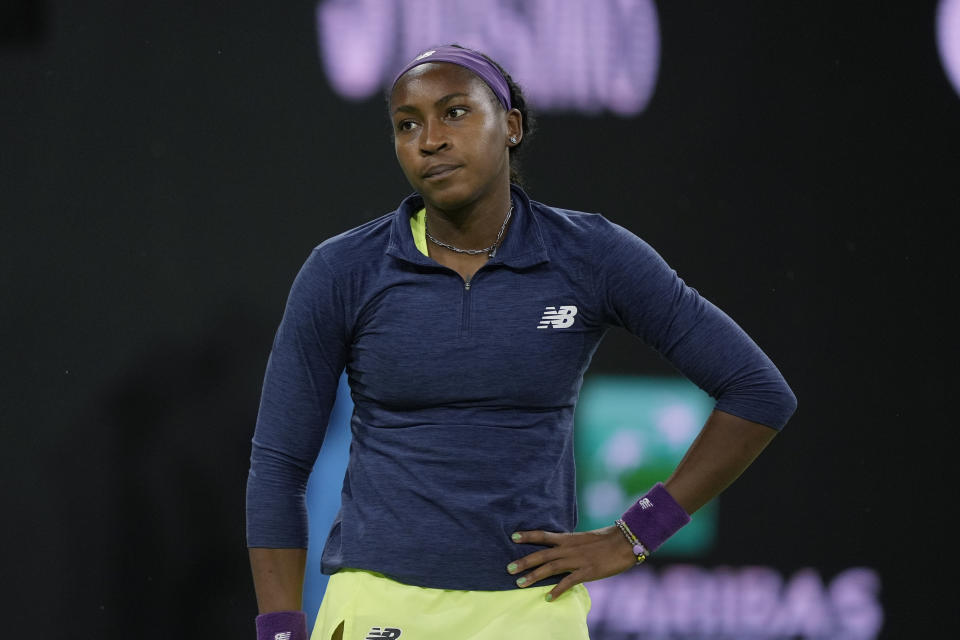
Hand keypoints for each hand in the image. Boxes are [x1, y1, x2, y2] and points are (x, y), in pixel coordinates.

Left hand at [507, 526, 636, 600]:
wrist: (625, 542)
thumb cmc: (606, 540)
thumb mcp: (584, 538)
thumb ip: (571, 544)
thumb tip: (561, 549)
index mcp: (568, 539)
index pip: (544, 535)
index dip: (528, 536)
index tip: (513, 536)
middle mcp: (568, 548)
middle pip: (542, 555)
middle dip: (524, 561)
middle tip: (509, 568)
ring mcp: (576, 560)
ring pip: (550, 568)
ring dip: (534, 576)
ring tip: (519, 584)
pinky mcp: (586, 572)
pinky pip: (568, 582)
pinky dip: (557, 590)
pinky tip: (548, 597)